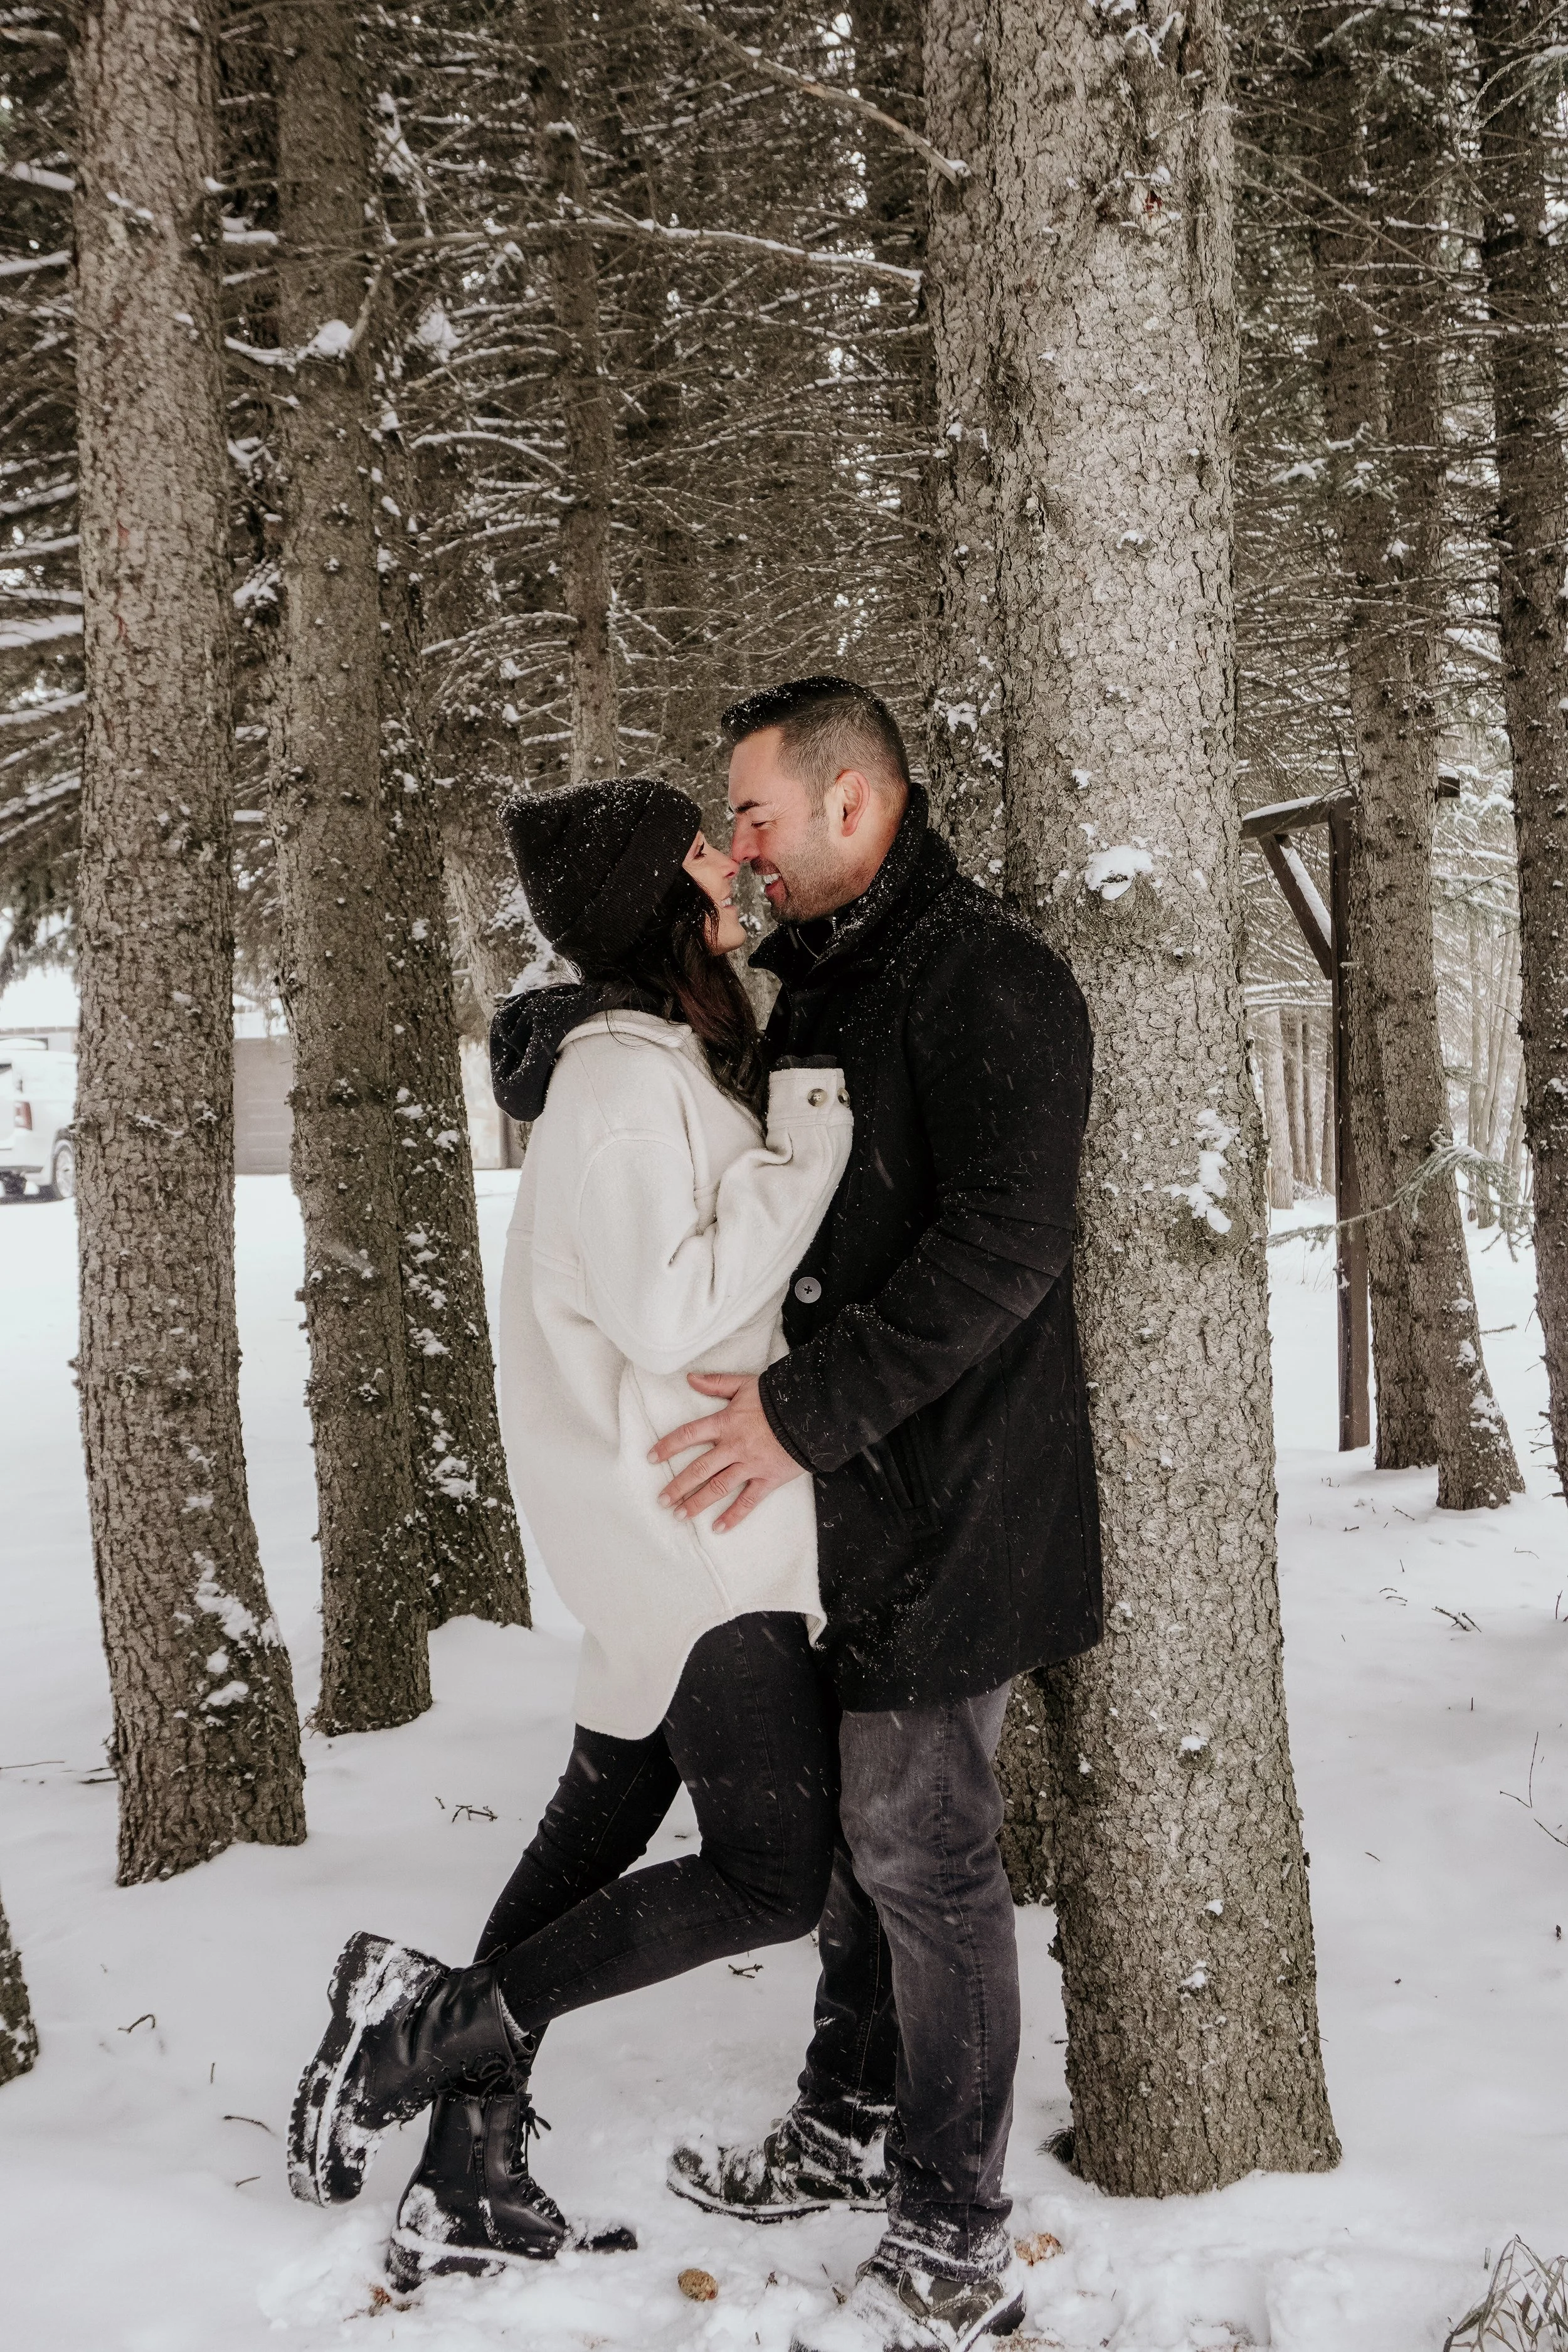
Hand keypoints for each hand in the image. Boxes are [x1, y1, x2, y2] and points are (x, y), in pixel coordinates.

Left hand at [648, 1373, 805, 1533]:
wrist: (812, 1412)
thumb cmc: (778, 1397)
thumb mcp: (745, 1384)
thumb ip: (716, 1383)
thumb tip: (690, 1378)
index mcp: (726, 1423)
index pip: (689, 1435)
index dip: (668, 1446)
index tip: (652, 1458)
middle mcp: (734, 1447)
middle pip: (699, 1469)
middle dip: (678, 1486)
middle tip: (661, 1500)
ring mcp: (750, 1465)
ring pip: (718, 1487)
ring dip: (697, 1503)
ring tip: (680, 1515)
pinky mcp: (767, 1478)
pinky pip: (748, 1501)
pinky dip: (733, 1516)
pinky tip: (718, 1528)